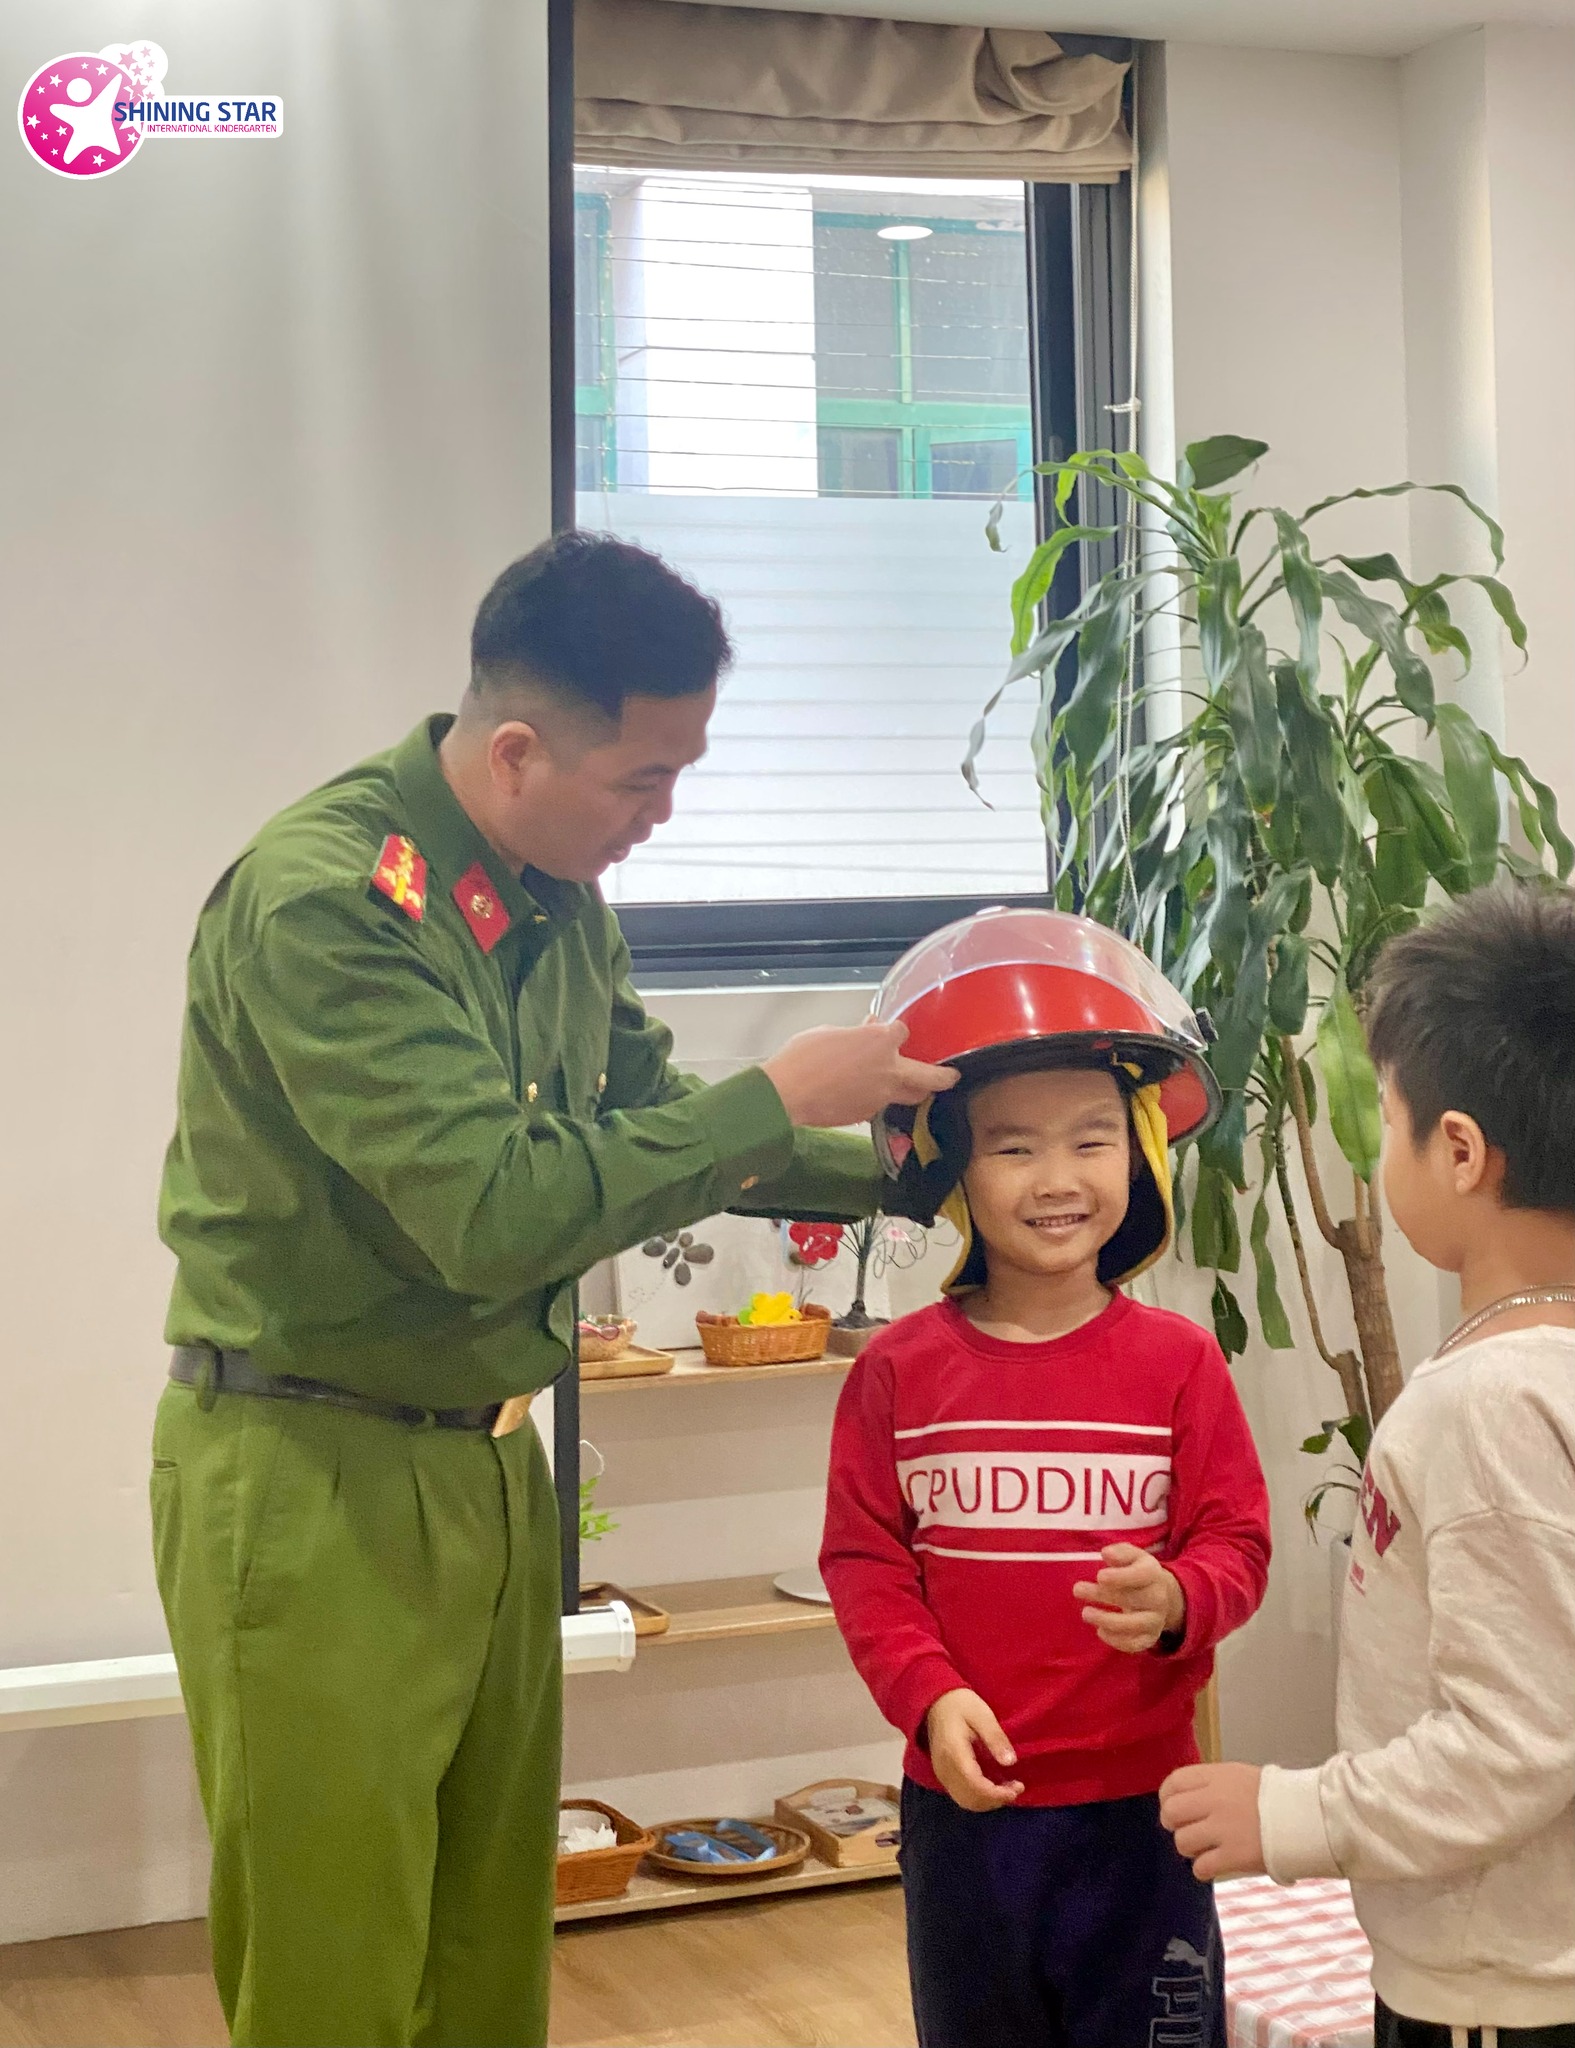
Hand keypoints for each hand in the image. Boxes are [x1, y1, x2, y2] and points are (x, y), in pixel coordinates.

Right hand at [762, 1021, 959, 1130]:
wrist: (786, 1094)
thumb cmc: (802, 1056)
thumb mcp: (829, 1033)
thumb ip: (854, 1032)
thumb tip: (866, 1027)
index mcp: (880, 1041)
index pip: (902, 1031)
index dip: (895, 1031)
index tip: (889, 1031)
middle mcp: (889, 1070)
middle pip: (929, 1076)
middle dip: (944, 1077)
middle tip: (952, 1076)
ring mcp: (880, 1096)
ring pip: (908, 1096)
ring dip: (910, 1090)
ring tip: (908, 1087)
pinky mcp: (866, 1115)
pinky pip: (880, 1105)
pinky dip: (878, 1098)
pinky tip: (862, 1094)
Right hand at [924, 1689, 1023, 1811]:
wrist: (935, 1702)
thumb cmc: (961, 1704)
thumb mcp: (982, 1714)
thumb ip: (995, 1738)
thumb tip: (1010, 1762)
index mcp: (954, 1752)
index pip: (975, 1784)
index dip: (996, 1793)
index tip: (1017, 1789)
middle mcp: (944, 1769)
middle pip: (970, 1798)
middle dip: (996, 1799)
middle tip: (1016, 1788)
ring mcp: (942, 1774)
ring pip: (966, 1801)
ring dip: (988, 1801)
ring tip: (1008, 1789)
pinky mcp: (943, 1775)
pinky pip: (961, 1795)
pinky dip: (980, 1798)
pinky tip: (993, 1788)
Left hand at [1073, 1544, 1185, 1653]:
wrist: (1161, 1595)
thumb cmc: (1137, 1572)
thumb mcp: (1132, 1556)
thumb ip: (1120, 1553)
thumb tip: (1106, 1553)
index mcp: (1153, 1574)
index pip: (1141, 1575)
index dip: (1120, 1577)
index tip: (1099, 1576)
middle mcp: (1158, 1598)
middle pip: (1133, 1599)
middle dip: (1103, 1595)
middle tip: (1077, 1589)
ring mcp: (1155, 1620)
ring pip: (1134, 1625)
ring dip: (1107, 1620)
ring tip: (1086, 1613)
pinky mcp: (1150, 1638)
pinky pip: (1135, 1644)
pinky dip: (1116, 1641)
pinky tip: (1100, 1631)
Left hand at [1159, 1762, 1265, 1878]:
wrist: (1306, 1818)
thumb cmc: (1274, 1797)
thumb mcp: (1239, 1777)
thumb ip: (1211, 1785)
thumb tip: (1183, 1797)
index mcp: (1217, 1777)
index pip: (1174, 1782)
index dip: (1167, 1797)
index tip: (1171, 1806)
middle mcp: (1215, 1800)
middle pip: (1172, 1813)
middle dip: (1173, 1824)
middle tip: (1185, 1830)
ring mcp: (1223, 1829)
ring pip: (1183, 1842)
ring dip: (1190, 1848)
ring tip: (1204, 1848)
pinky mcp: (1233, 1856)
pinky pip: (1200, 1867)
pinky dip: (1203, 1869)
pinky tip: (1214, 1864)